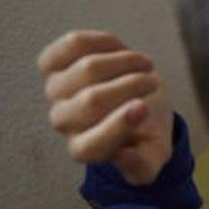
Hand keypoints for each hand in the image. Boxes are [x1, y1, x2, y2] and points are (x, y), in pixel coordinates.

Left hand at [37, 30, 173, 185]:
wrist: (135, 103)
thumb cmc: (146, 130)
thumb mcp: (154, 155)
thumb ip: (143, 166)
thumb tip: (124, 155)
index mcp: (86, 149)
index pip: (91, 144)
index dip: (117, 125)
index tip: (144, 108)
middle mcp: (64, 121)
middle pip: (92, 101)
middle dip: (131, 86)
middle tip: (153, 82)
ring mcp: (56, 90)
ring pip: (86, 68)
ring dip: (124, 61)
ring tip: (145, 65)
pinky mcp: (54, 62)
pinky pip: (73, 44)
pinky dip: (103, 41)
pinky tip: (120, 48)